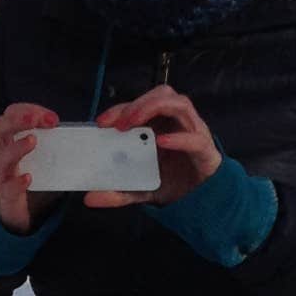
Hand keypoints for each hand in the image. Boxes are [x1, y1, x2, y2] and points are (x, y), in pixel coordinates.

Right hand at [0, 100, 59, 230]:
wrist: (18, 211)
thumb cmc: (32, 176)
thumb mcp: (43, 155)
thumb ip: (57, 142)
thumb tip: (89, 132)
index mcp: (12, 139)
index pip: (13, 114)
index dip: (28, 110)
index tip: (53, 118)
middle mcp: (4, 153)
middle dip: (17, 119)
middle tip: (36, 119)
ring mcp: (3, 174)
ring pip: (3, 157)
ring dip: (17, 147)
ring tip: (32, 140)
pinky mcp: (6, 195)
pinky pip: (8, 187)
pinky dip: (17, 182)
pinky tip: (29, 178)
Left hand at [91, 84, 222, 208]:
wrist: (202, 201)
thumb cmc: (173, 183)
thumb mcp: (139, 187)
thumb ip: (118, 191)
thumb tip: (90, 198)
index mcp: (161, 124)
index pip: (140, 104)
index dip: (121, 108)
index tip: (101, 123)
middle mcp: (177, 122)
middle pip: (162, 94)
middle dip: (137, 104)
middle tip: (119, 123)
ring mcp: (193, 132)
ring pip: (180, 104)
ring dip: (155, 108)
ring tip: (134, 123)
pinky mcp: (205, 150)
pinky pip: (195, 138)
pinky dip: (179, 138)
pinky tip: (161, 142)